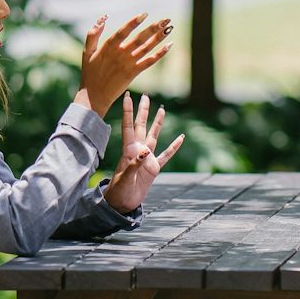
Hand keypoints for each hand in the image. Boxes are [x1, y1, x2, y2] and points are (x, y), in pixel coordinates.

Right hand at [78, 13, 171, 114]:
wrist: (94, 96)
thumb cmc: (90, 73)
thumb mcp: (87, 52)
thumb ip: (93, 34)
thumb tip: (103, 18)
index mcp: (108, 47)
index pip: (123, 31)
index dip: (134, 22)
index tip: (145, 14)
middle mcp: (120, 54)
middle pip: (139, 38)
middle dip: (153, 28)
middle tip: (166, 19)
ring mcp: (128, 64)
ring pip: (146, 48)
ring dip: (159, 38)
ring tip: (169, 28)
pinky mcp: (133, 73)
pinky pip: (149, 62)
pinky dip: (160, 54)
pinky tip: (169, 46)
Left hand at [103, 94, 185, 212]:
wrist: (122, 203)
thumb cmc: (119, 190)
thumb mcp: (125, 178)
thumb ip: (134, 165)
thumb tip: (145, 152)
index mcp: (128, 150)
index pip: (128, 126)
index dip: (128, 111)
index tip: (128, 96)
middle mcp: (138, 150)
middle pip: (141, 126)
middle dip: (143, 111)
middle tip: (146, 96)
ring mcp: (147, 158)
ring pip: (154, 136)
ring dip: (157, 123)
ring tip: (162, 109)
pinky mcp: (154, 168)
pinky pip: (166, 155)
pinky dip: (174, 147)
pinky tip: (181, 138)